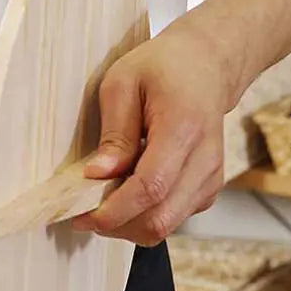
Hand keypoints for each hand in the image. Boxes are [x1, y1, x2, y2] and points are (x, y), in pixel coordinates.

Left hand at [71, 19, 231, 245]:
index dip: (113, 211)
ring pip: (165, 225)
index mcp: (183, 129)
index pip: (150, 188)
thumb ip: (114, 134)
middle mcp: (205, 160)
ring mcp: (210, 177)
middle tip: (82, 214)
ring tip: (101, 203)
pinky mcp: (207, 188)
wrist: (206, 65)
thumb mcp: (122, 84)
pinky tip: (125, 195)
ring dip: (127, 224)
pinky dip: (143, 216)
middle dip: (115, 225)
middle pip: (159, 218)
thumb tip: (97, 175)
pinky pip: (172, 218)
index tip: (80, 215)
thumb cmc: (163, 68)